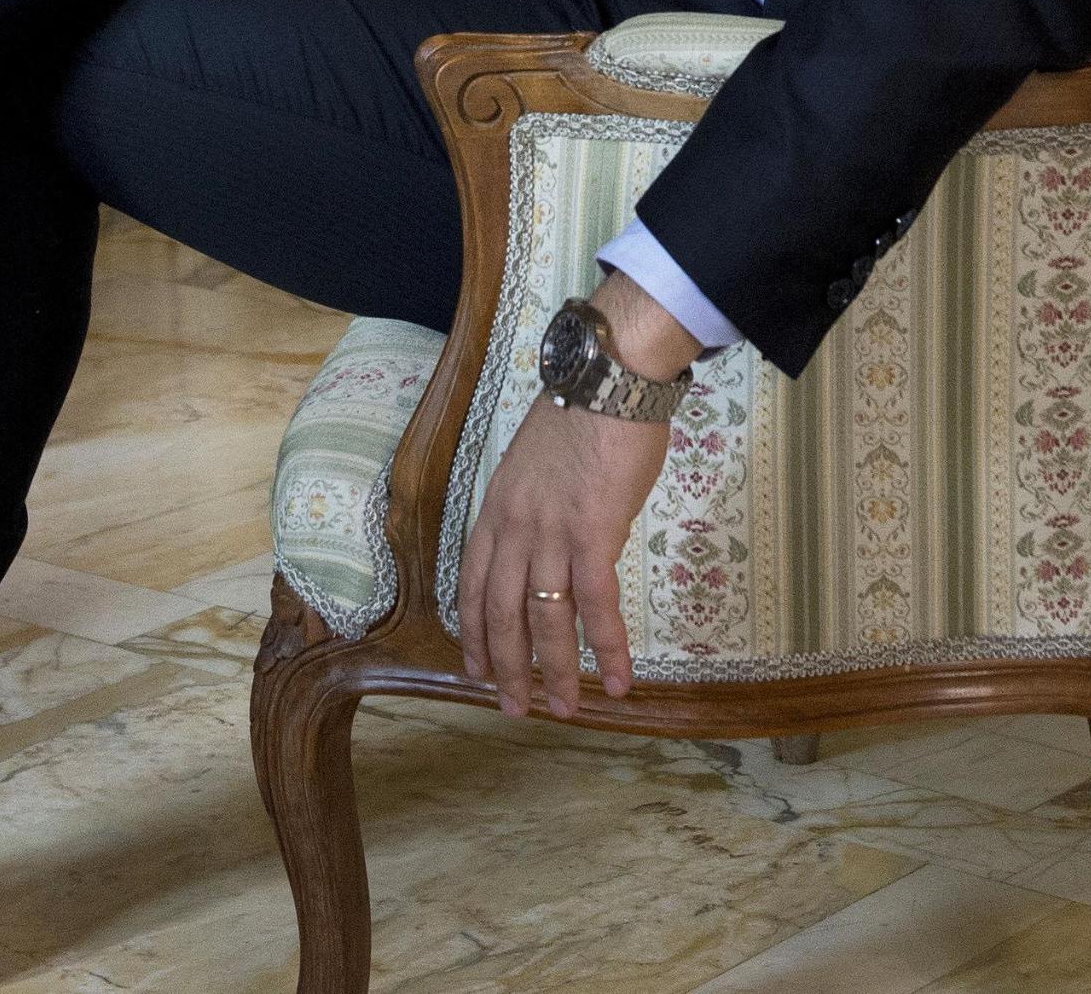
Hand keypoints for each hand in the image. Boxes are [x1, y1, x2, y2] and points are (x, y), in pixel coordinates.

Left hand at [457, 397, 663, 717]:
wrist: (608, 380)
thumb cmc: (582, 415)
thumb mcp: (537, 464)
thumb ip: (537, 507)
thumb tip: (556, 542)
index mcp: (497, 508)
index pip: (472, 583)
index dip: (474, 631)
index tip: (477, 668)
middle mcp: (514, 526)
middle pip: (502, 612)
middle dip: (507, 667)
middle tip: (514, 708)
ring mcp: (550, 532)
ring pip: (545, 618)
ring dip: (555, 671)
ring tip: (561, 710)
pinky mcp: (593, 534)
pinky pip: (596, 606)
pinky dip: (608, 649)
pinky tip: (618, 681)